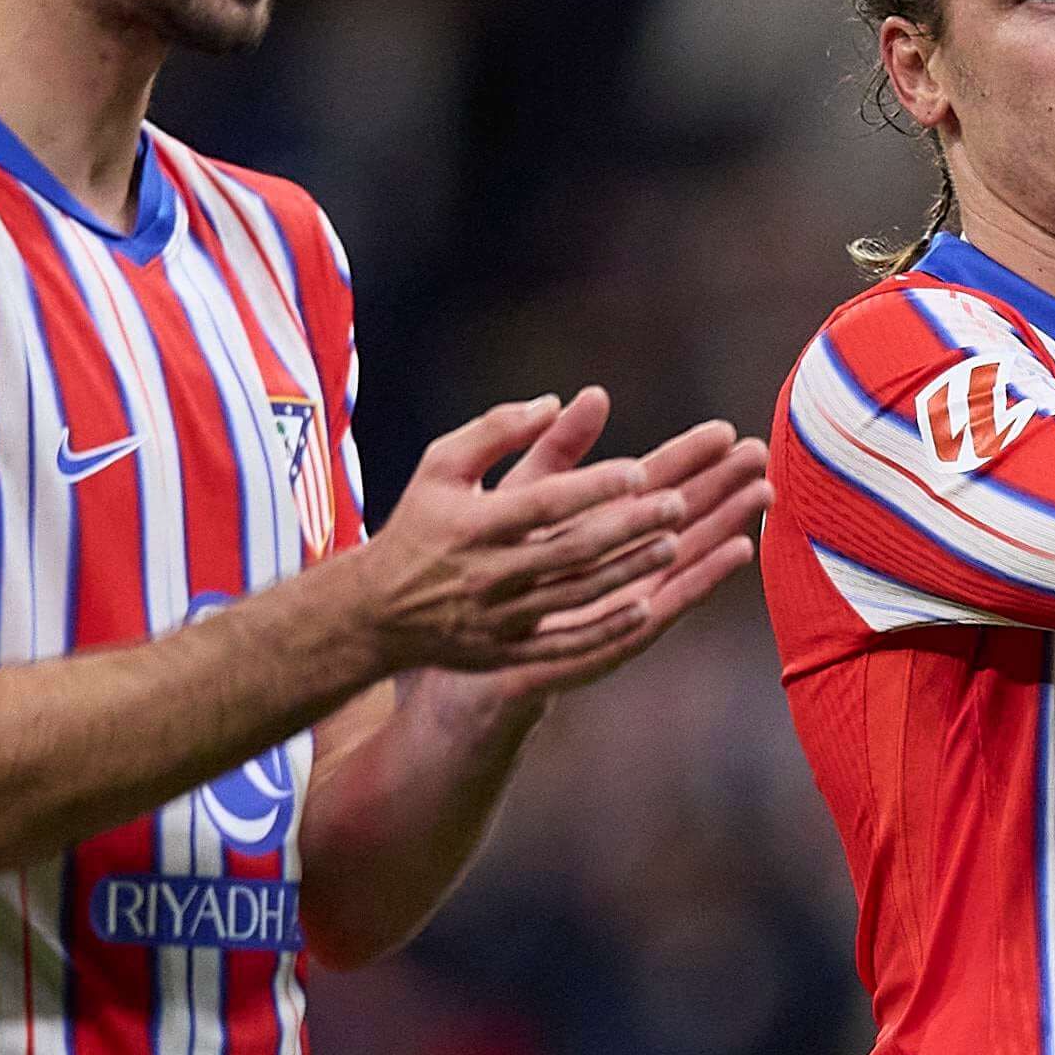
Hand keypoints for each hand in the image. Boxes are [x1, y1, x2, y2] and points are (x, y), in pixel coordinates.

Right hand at [359, 390, 686, 672]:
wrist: (376, 611)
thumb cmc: (419, 524)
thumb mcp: (441, 465)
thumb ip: (495, 430)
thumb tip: (554, 402)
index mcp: (472, 524)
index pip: (544, 503)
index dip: (594, 488)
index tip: (641, 471)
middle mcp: (487, 573)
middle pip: (570, 550)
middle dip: (629, 528)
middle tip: (678, 505)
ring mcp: (499, 618)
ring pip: (577, 596)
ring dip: (629, 572)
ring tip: (673, 544)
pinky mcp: (506, 653)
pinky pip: (564, 644)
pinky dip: (606, 629)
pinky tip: (647, 609)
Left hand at [472, 412, 772, 699]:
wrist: (467, 638)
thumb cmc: (492, 563)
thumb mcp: (523, 497)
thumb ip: (557, 450)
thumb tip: (593, 393)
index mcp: (601, 519)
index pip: (654, 481)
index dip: (689, 455)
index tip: (724, 430)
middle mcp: (624, 556)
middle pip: (683, 512)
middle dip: (722, 482)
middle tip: (760, 453)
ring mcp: (629, 593)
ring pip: (689, 551)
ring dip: (727, 522)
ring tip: (761, 493)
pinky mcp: (626, 630)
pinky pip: (674, 600)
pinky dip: (707, 575)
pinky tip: (738, 551)